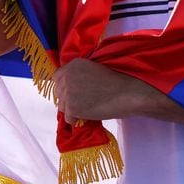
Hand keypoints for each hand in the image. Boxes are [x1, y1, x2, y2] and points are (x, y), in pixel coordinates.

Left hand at [52, 58, 183, 125]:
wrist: (126, 92)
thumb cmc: (116, 81)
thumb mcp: (94, 69)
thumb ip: (79, 74)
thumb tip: (70, 86)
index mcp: (73, 64)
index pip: (57, 77)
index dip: (66, 86)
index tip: (76, 92)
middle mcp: (67, 75)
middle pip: (58, 92)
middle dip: (68, 98)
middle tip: (85, 101)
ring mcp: (68, 91)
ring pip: (62, 106)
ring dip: (73, 109)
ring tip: (90, 107)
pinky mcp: (71, 107)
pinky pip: (68, 118)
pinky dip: (78, 119)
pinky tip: (90, 114)